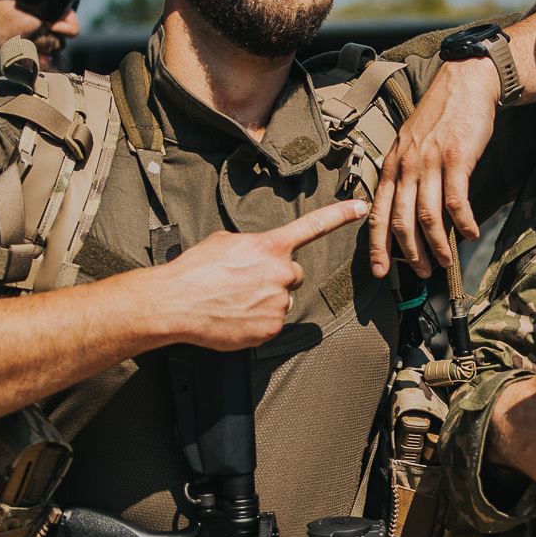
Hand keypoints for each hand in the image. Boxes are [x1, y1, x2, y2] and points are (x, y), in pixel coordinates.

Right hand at [159, 199, 367, 350]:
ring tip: (234, 300)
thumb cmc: (194, 270)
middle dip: (276, 278)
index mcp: (270, 246)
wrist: (175, 303)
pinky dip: (257, 321)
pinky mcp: (271, 328)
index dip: (340, 215)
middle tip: (246, 282)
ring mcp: (278, 303)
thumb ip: (252, 247)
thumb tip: (257, 257)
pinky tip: (235, 317)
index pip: (313, 226)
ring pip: (282, 300)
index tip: (360, 208)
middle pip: (294, 274)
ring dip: (265, 300)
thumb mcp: (225, 242)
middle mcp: (281, 273)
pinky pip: (272, 323)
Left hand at [370, 57, 500, 278]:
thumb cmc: (440, 117)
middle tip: (422, 272)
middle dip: (410, 253)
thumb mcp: (412, 145)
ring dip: (437, 244)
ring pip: (428, 216)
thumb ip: (407, 175)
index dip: (377, 245)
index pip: (378, 213)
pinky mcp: (455, 159)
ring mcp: (430, 162)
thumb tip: (410, 212)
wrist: (464, 85)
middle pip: (401, 220)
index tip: (380, 271)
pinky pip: (456, 201)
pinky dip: (463, 223)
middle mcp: (406, 166)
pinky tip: (471, 234)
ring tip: (447, 261)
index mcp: (392, 165)